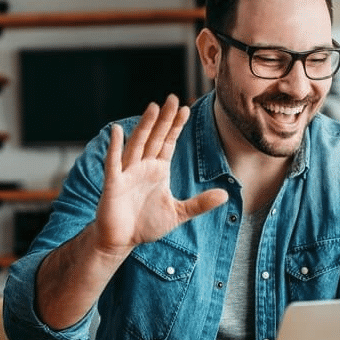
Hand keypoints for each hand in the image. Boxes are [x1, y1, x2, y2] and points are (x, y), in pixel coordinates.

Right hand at [94, 94, 227, 257]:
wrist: (121, 241)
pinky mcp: (114, 184)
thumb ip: (200, 203)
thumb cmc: (146, 224)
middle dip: (164, 119)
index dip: (176, 126)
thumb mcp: (178, 213)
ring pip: (137, 145)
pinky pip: (114, 163)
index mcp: (158, 170)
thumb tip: (225, 195)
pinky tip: (118, 130)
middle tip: (172, 98)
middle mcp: (143, 167)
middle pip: (155, 138)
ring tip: (153, 107)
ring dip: (145, 127)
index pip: (168, 143)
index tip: (185, 109)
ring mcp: (127, 173)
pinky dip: (115, 147)